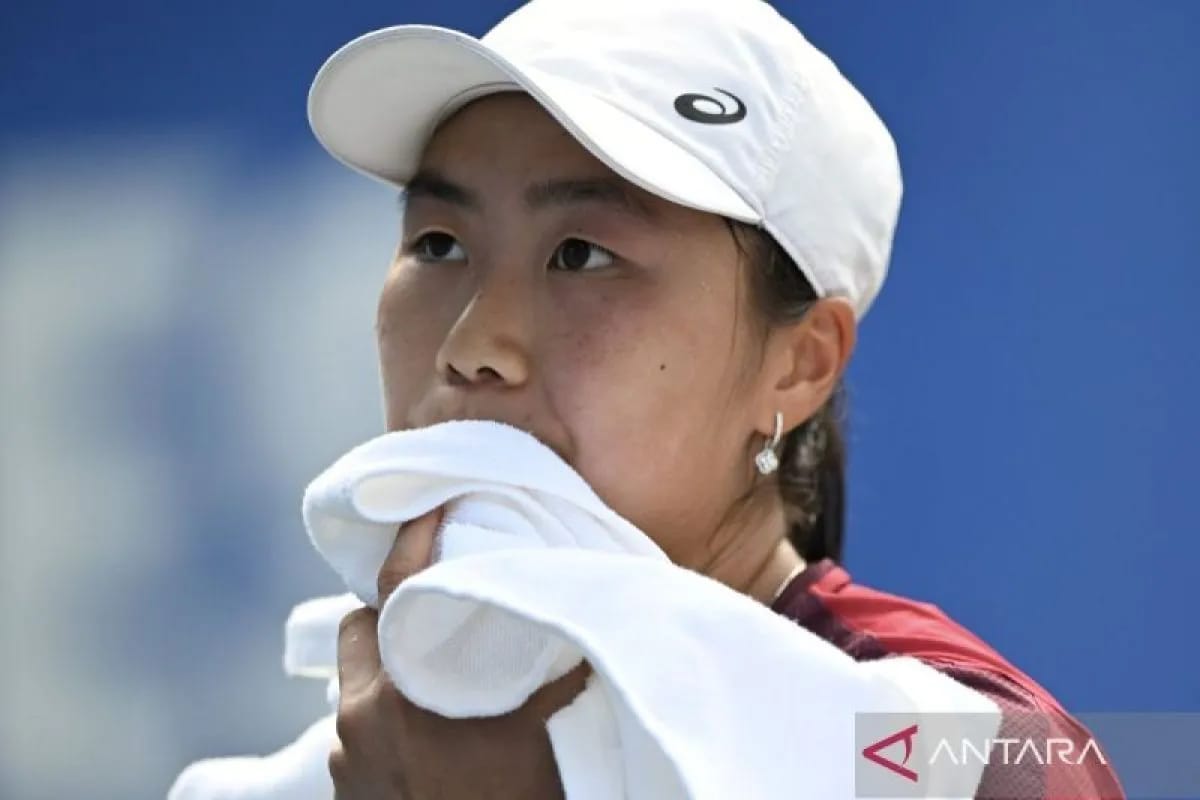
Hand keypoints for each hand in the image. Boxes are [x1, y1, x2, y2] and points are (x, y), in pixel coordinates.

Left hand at [329, 507, 589, 798]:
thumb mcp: (536, 740)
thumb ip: (554, 681)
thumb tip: (585, 640)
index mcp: (398, 695)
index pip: (390, 590)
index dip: (410, 541)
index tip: (428, 511)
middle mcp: (357, 721)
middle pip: (357, 633)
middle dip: (389, 614)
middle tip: (433, 608)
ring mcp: (345, 763)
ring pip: (356, 686)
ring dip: (389, 670)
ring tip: (436, 675)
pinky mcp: (346, 794)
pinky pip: (358, 732)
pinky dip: (386, 717)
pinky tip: (427, 733)